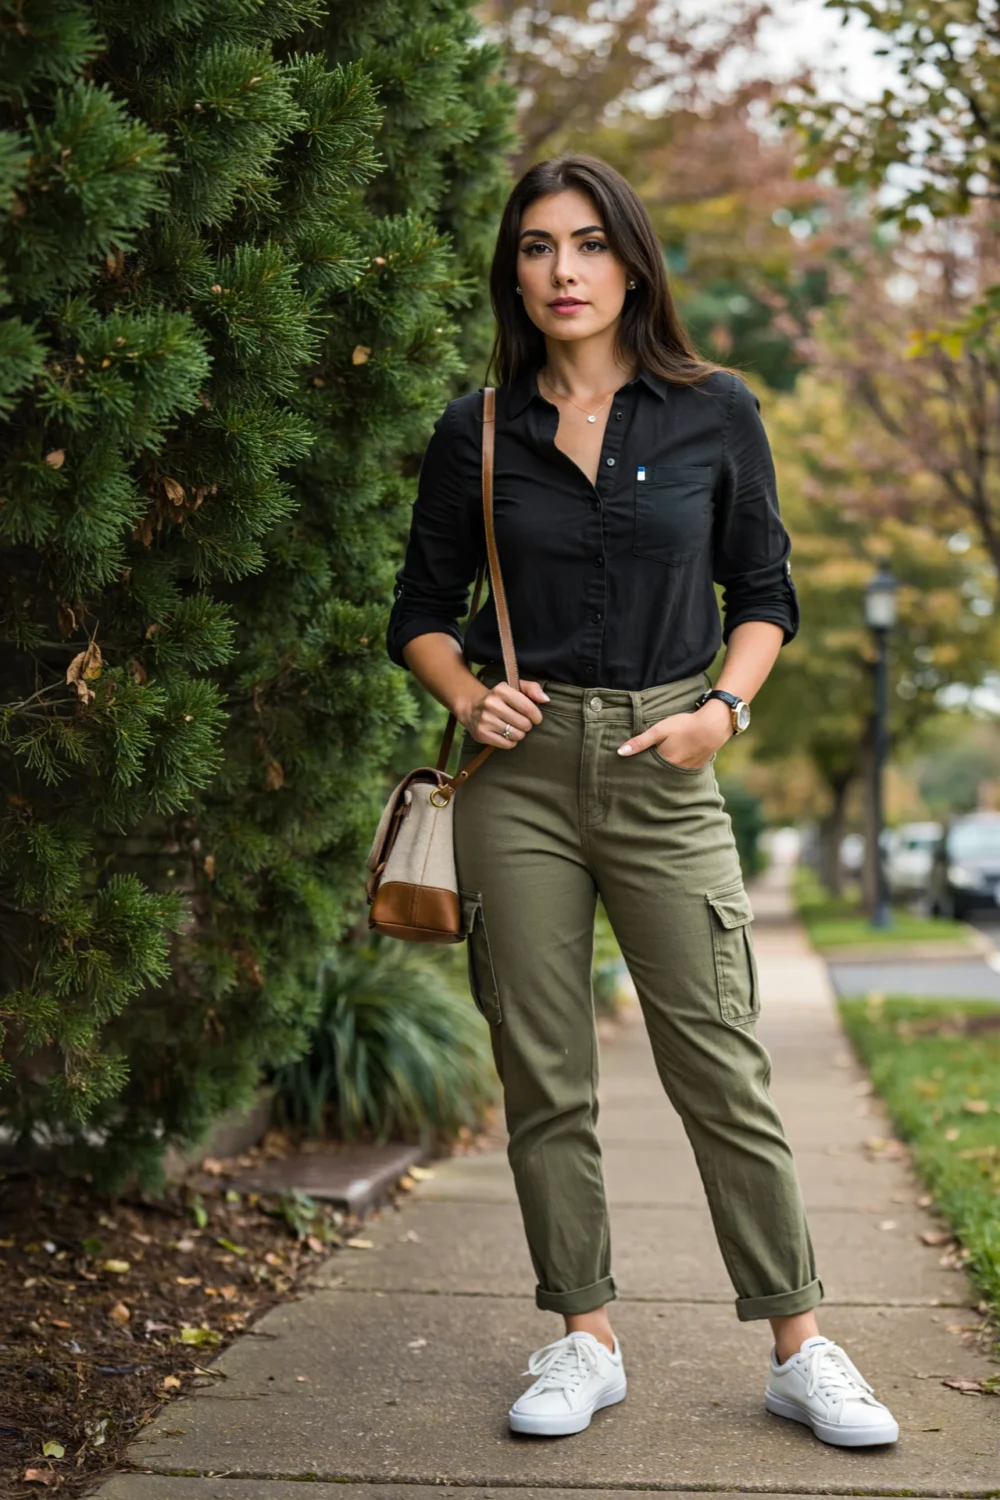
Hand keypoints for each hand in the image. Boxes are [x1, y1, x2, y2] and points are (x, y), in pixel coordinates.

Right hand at [461, 678, 548, 748]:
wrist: (472, 707)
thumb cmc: (501, 698)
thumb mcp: (515, 687)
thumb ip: (533, 689)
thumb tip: (545, 699)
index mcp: (501, 690)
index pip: (528, 707)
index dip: (536, 716)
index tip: (535, 718)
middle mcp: (491, 704)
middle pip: (524, 724)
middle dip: (527, 725)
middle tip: (522, 723)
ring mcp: (485, 720)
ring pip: (516, 735)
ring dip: (519, 734)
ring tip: (514, 728)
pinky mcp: (481, 734)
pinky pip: (507, 744)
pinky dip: (511, 742)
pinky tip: (506, 734)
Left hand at [616, 699, 732, 766]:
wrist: (714, 725)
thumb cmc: (685, 725)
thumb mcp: (659, 730)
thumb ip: (640, 742)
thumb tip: (620, 752)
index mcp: (664, 762)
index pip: (645, 771)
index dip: (637, 770)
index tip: (627, 771)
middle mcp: (674, 771)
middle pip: (657, 776)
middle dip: (648, 775)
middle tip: (638, 773)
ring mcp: (686, 771)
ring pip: (669, 775)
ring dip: (662, 773)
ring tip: (654, 769)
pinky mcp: (695, 768)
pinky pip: (681, 773)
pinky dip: (675, 771)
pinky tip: (672, 764)